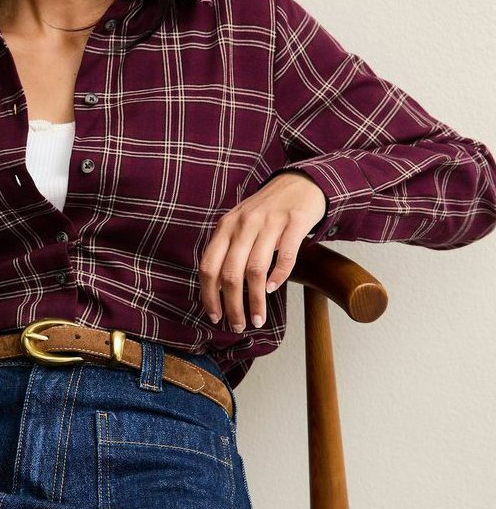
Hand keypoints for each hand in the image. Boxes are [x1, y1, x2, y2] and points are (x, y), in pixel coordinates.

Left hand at [199, 172, 326, 330]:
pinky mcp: (294, 222)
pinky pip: (285, 256)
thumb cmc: (267, 211)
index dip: (209, 295)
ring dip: (256, 300)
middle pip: (231, 273)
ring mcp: (269, 221)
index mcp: (225, 226)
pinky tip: (274, 289)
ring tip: (257, 318)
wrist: (299, 183)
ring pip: (255, 269)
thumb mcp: (239, 226)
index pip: (209, 267)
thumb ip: (228, 251)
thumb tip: (217, 290)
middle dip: (232, 306)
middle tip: (238, 325)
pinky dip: (278, 276)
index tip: (215, 317)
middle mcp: (243, 223)